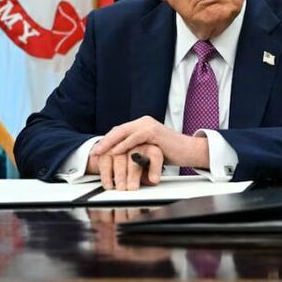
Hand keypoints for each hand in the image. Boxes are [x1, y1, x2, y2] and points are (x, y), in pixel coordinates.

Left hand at [90, 116, 208, 182]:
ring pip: (123, 132)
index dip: (106, 141)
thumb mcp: (150, 150)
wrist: (189, 151)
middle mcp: (144, 122)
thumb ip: (137, 149)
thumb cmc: (171, 153)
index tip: (96, 152)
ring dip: (109, 143)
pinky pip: (134, 137)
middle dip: (104, 141)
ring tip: (99, 152)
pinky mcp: (154, 131)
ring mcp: (149, 125)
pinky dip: (123, 144)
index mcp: (142, 125)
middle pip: (118, 130)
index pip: (119, 131)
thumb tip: (121, 159)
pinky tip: (115, 151)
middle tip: (93, 152)